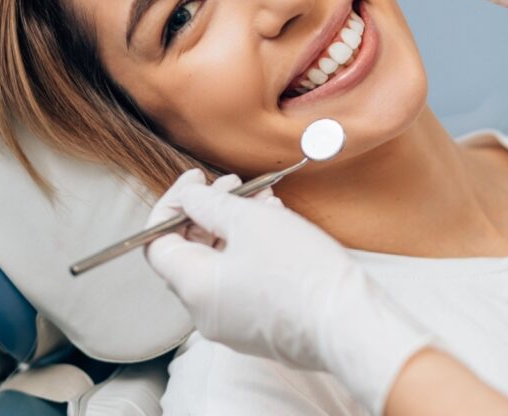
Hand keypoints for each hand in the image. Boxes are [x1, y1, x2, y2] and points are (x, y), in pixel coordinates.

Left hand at [143, 169, 433, 414]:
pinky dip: (250, 251)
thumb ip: (209, 204)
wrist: (351, 325)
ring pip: (220, 264)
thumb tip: (187, 196)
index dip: (172, 205)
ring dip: (235, 227)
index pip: (156, 242)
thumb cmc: (301, 273)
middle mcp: (204, 312)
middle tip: (234, 184)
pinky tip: (277, 226)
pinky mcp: (258, 327)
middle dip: (209, 211)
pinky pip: (241, 282)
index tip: (195, 181)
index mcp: (193, 286)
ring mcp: (232, 324)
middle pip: (189, 252)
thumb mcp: (250, 221)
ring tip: (265, 200)